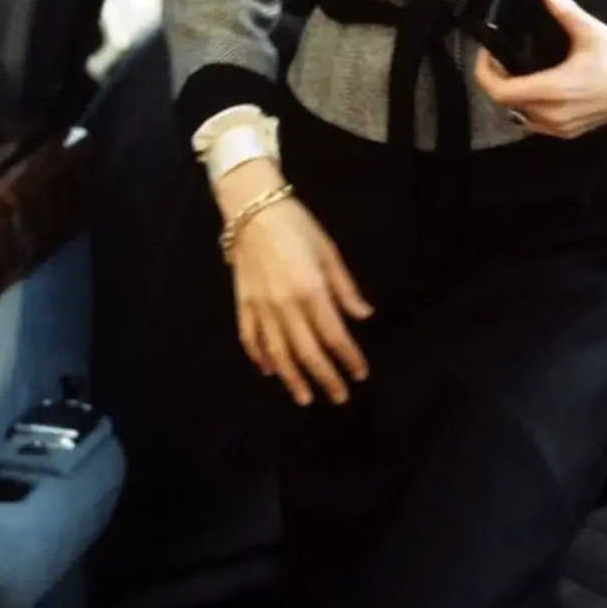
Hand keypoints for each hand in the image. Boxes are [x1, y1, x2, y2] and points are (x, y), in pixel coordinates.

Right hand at [219, 164, 373, 406]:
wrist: (252, 209)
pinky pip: (250, 339)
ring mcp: (261, 308)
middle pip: (308, 352)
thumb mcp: (328, 252)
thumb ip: (345, 288)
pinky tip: (269, 371)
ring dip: (293, 379)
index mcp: (311, 291)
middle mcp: (285, 306)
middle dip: (326, 378)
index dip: (349, 358)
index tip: (361, 373)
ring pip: (278, 354)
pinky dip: (260, 358)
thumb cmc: (297, 226)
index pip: (334, 335)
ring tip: (305, 398)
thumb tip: (363, 316)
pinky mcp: (243, 304)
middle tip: (339, 397)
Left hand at [474, 0, 606, 138]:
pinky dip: (528, 109)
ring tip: (514, 72)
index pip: (501, 92)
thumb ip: (564, 10)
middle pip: (506, 104)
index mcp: (554, 89)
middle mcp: (553, 114)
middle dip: (496, 82)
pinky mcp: (570, 133)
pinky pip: (536, 124)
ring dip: (512, 97)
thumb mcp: (590, 30)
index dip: (485, 74)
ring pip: (520, 117)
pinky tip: (534, 88)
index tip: (487, 54)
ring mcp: (562, 128)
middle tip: (498, 59)